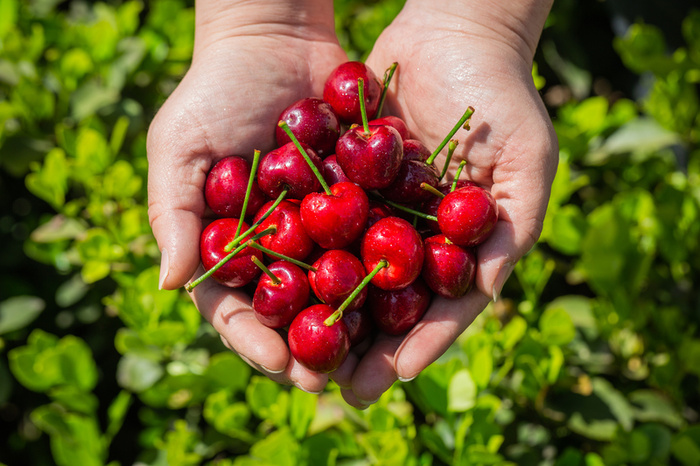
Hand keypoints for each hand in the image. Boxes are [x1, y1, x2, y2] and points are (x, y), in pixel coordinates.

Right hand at [147, 1, 348, 393]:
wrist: (276, 36)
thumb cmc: (215, 90)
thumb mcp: (180, 148)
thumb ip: (173, 215)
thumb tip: (170, 287)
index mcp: (228, 242)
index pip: (235, 305)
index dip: (252, 339)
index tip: (278, 365)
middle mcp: (275, 242)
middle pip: (290, 308)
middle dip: (306, 345)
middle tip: (329, 378)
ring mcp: (318, 224)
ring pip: (334, 285)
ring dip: (351, 324)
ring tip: (371, 356)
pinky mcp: (358, 198)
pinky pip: (372, 241)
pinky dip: (385, 270)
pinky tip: (404, 298)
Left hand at [331, 0, 558, 407]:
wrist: (453, 30)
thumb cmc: (506, 96)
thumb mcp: (528, 163)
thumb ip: (514, 231)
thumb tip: (487, 295)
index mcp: (463, 244)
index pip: (443, 306)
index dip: (422, 342)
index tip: (393, 374)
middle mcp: (419, 235)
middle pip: (390, 302)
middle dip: (365, 343)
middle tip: (336, 386)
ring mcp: (381, 210)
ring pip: (349, 272)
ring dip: (325, 314)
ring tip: (297, 353)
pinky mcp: (347, 182)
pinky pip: (322, 223)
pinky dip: (301, 253)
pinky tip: (274, 284)